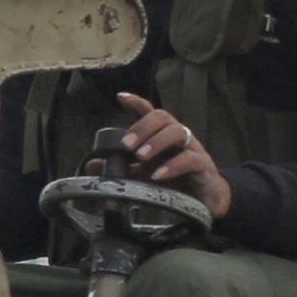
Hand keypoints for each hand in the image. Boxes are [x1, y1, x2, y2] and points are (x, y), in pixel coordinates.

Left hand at [107, 93, 230, 219]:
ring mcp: (193, 149)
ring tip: (140, 156)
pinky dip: (173, 166)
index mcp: (162, 135)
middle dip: (143, 127)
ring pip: (178, 132)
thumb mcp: (143, 174)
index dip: (137, 103)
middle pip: (163, 117)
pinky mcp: (203, 166)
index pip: (150, 113)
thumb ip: (121, 168)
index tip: (121, 97)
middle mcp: (178, 137)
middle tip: (126, 145)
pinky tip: (158, 175)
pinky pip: (190, 160)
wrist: (205, 199)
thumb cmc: (174, 180)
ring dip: (157, 142)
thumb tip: (91, 165)